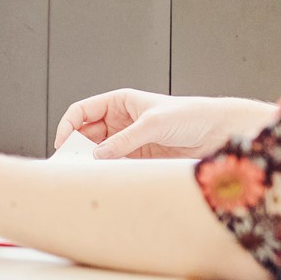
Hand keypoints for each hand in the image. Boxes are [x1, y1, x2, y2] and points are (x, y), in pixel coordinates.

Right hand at [53, 89, 275, 159]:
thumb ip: (125, 140)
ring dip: (91, 161)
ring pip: (99, 151)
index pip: (82, 112)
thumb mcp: (153, 123)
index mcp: (119, 102)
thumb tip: (98, 154)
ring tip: (85, 173)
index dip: (68, 125)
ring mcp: (128, 140)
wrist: (217, 132)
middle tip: (70, 164)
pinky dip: (107, 171)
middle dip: (77, 147)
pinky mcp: (138, 157)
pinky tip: (104, 177)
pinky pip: (115, 164)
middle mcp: (120, 120)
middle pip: (86, 134)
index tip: (63, 143)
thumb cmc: (190, 115)